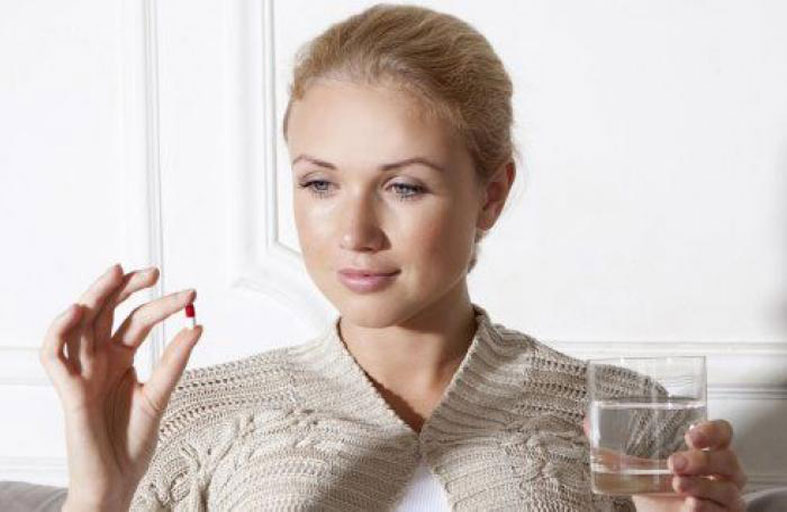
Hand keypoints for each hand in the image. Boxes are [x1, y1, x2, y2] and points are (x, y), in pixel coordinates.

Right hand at [39, 263, 202, 509]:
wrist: (117, 483)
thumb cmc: (133, 443)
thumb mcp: (160, 395)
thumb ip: (174, 362)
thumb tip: (198, 326)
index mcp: (122, 359)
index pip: (138, 319)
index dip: (162, 304)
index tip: (191, 294)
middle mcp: (99, 360)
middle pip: (106, 312)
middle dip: (126, 287)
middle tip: (154, 271)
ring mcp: (82, 373)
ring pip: (79, 323)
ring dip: (94, 295)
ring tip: (117, 273)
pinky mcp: (68, 390)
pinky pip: (53, 355)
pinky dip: (60, 330)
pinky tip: (78, 309)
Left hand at [582, 416, 747, 511]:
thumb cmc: (657, 492)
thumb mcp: (636, 470)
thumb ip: (615, 448)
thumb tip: (587, 424)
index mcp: (705, 450)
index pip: (722, 432)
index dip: (712, 431)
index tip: (690, 435)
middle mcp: (723, 471)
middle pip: (727, 458)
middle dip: (701, 460)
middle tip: (673, 464)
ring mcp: (727, 495)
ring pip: (727, 487)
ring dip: (702, 485)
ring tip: (677, 485)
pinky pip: (724, 511)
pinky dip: (707, 507)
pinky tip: (692, 505)